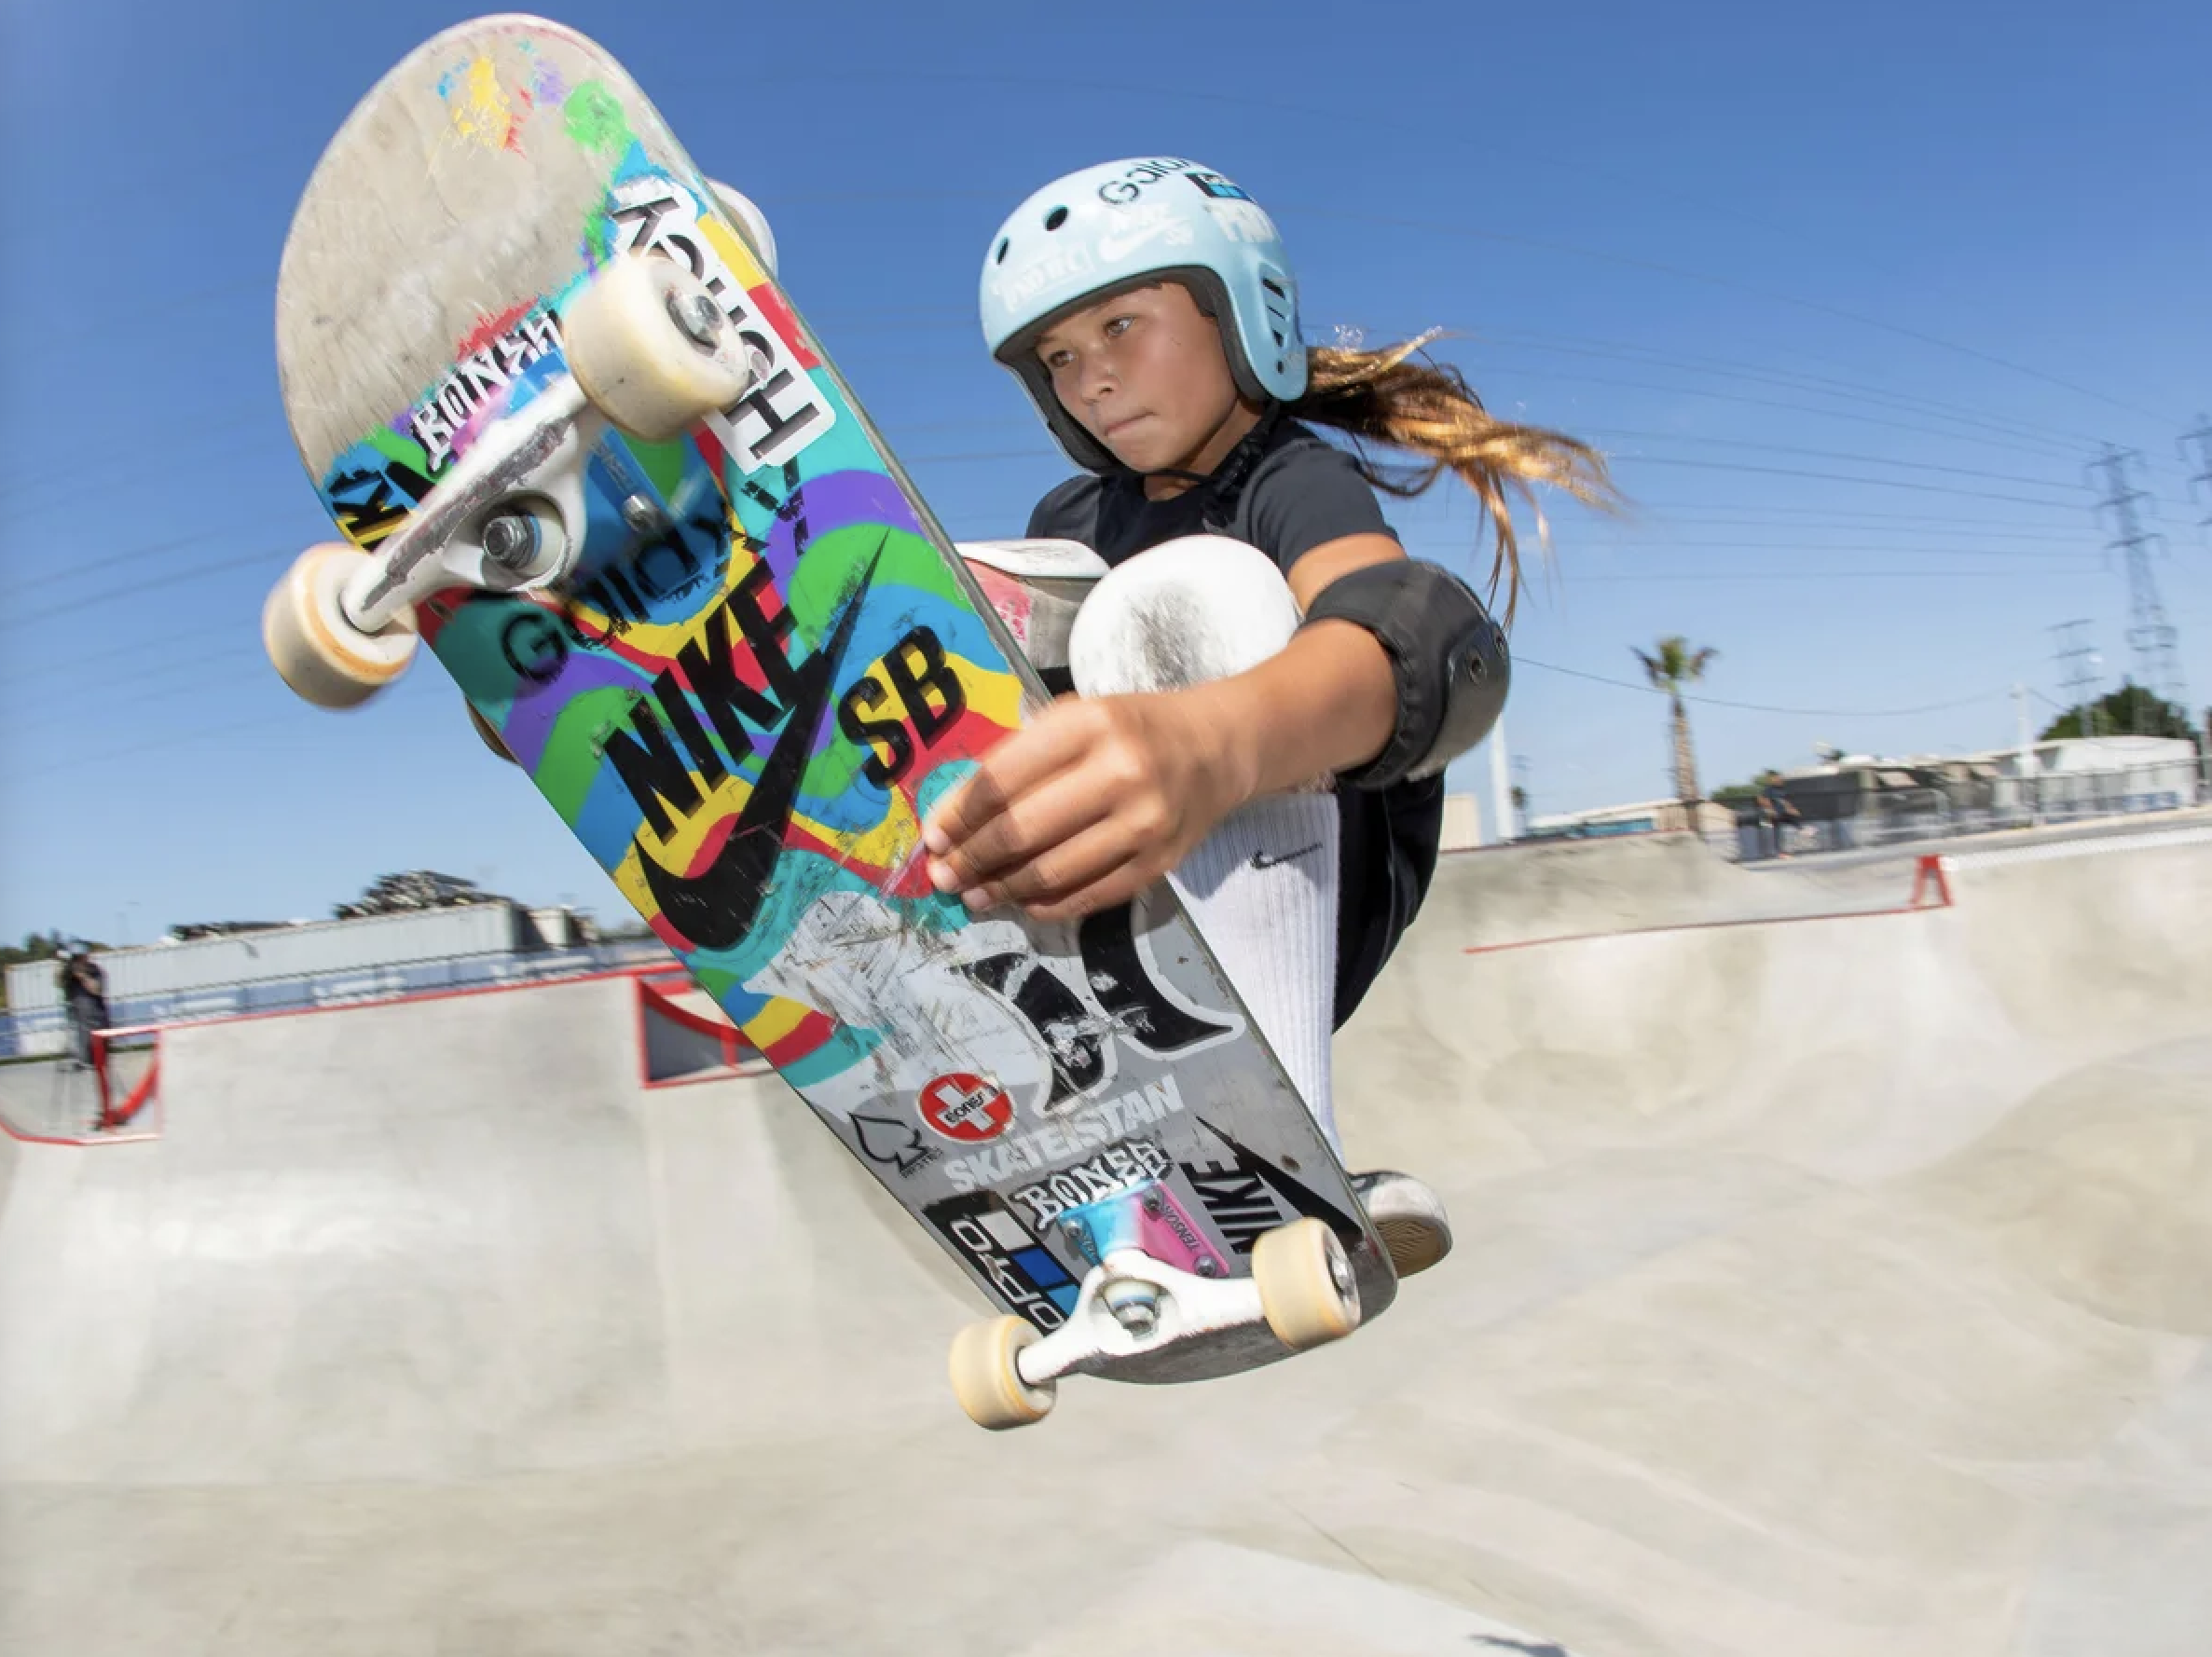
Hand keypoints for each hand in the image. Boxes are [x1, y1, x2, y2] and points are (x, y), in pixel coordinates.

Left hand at [921, 688, 1250, 921]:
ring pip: (1052, 872)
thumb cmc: (1130, 730)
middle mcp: (1120, 771)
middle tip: (943, 876)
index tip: (933, 837)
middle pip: (1022, 830)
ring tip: (973, 895)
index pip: (1003, 778)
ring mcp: (1144, 822)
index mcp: (1088, 724)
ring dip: (1002, 889)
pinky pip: (1089, 896)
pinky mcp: (1159, 863)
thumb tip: (954, 821)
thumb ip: (1018, 759)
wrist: (1216, 749)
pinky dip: (1046, 904)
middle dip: (972, 859)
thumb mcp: (1075, 718)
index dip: (958, 815)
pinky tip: (1021, 901)